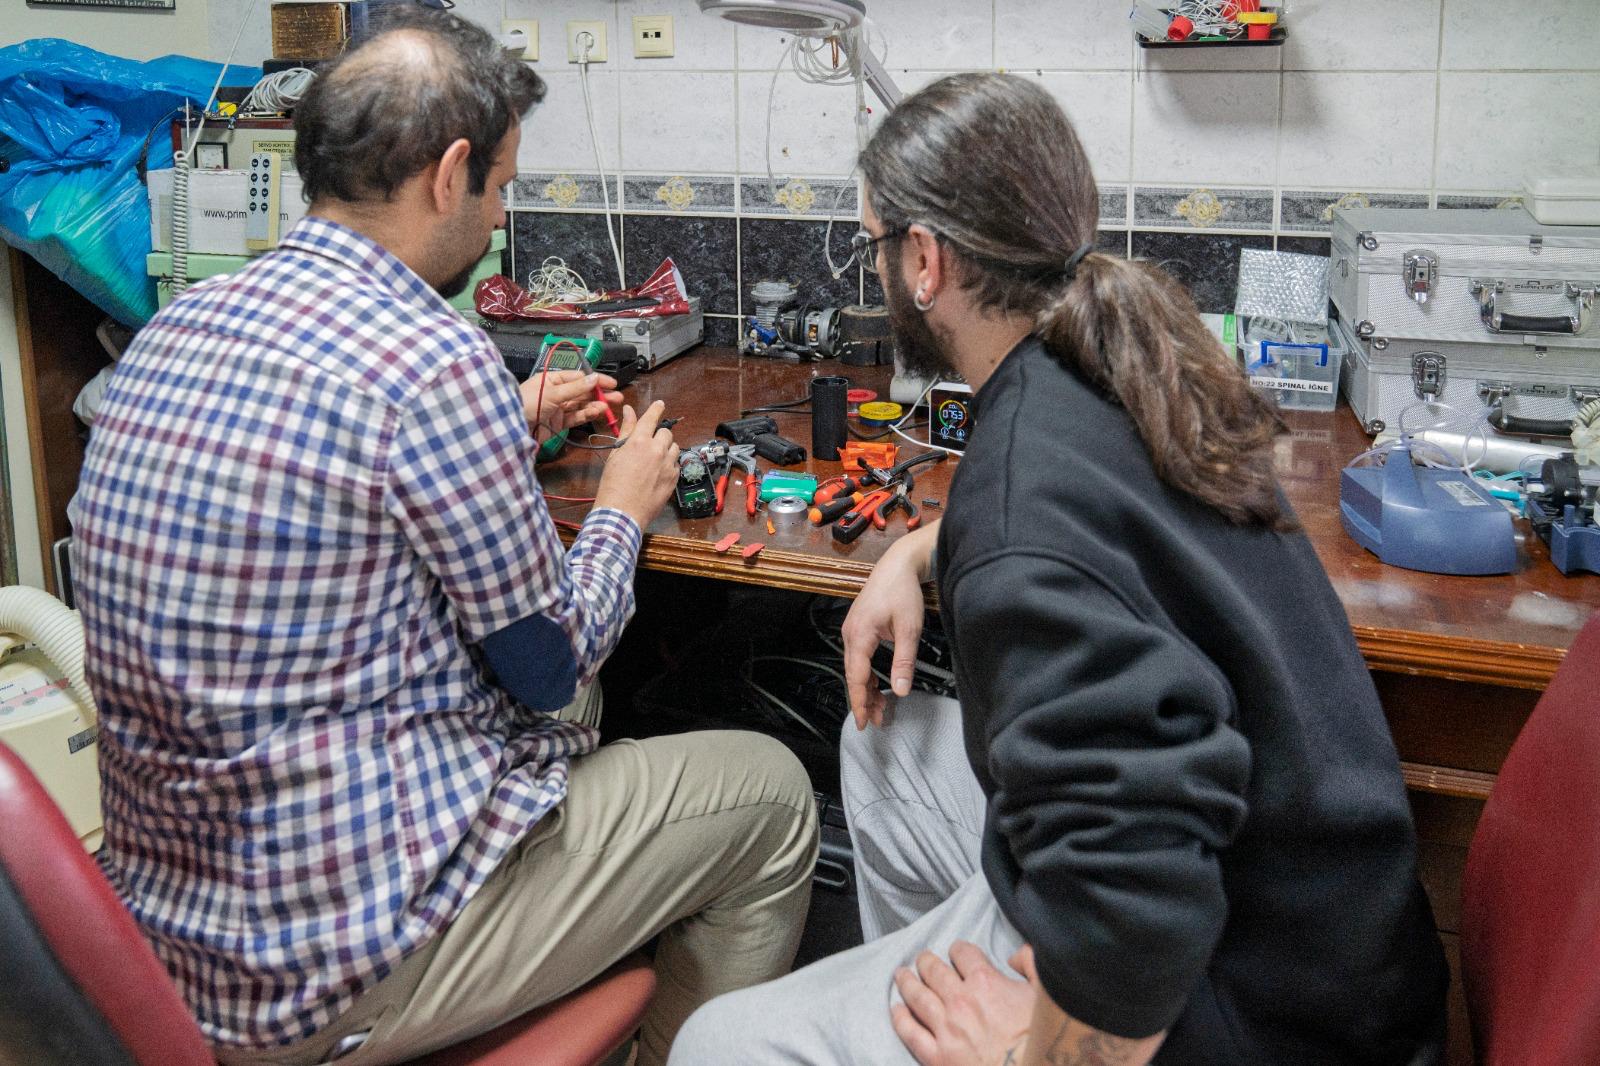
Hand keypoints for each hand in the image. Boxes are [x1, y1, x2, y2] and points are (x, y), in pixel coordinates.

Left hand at [520, 369, 621, 443]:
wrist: (512, 428)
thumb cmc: (525, 404)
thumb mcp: (552, 393)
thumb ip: (576, 388)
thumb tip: (594, 378)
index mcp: (552, 379)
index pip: (579, 377)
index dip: (595, 380)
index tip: (611, 383)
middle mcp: (556, 392)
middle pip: (582, 391)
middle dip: (599, 394)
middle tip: (616, 396)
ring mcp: (558, 408)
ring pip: (581, 405)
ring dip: (596, 405)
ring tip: (609, 406)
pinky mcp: (558, 423)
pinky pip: (576, 417)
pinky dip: (587, 415)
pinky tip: (597, 412)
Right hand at [593, 400, 678, 528]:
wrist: (622, 512)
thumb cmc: (613, 484)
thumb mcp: (615, 455)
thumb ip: (626, 431)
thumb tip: (629, 411)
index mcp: (639, 441)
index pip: (651, 418)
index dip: (656, 409)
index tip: (660, 405)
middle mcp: (657, 450)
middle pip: (666, 432)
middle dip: (658, 435)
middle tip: (649, 445)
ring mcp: (668, 465)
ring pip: (674, 447)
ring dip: (666, 450)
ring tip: (653, 461)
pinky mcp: (674, 478)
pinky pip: (676, 464)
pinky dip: (669, 464)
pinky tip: (657, 473)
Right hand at [840, 519, 938, 729]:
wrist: (898, 565)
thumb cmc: (903, 592)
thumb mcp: (909, 629)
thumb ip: (904, 662)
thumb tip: (901, 691)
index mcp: (859, 635)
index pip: (856, 677)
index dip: (860, 702)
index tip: (863, 723)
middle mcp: (850, 634)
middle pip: (853, 676)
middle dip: (864, 700)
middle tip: (876, 721)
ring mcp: (852, 631)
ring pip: (855, 668)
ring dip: (866, 688)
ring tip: (880, 708)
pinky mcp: (858, 628)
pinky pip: (859, 658)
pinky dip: (867, 674)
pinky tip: (877, 685)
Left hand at [891, 942, 1036, 1065]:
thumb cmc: (1040, 1038)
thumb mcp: (1045, 994)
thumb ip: (1032, 964)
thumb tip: (1017, 953)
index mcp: (986, 982)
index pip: (963, 953)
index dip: (959, 949)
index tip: (957, 951)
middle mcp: (960, 1000)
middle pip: (934, 971)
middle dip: (926, 961)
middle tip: (922, 958)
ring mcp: (946, 1028)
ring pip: (917, 996)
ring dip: (907, 982)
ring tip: (901, 975)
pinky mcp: (937, 1056)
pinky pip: (911, 1032)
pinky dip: (900, 1019)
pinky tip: (896, 1010)